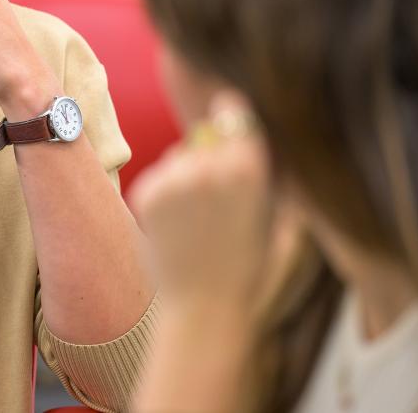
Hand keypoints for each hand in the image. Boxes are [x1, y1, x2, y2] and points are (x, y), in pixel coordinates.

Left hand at [129, 91, 273, 312]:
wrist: (204, 306)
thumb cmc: (247, 265)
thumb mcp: (272, 213)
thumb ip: (260, 170)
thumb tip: (244, 133)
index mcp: (249, 169)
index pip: (234, 113)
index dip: (230, 113)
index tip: (226, 112)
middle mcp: (209, 167)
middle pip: (204, 138)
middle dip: (209, 156)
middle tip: (214, 198)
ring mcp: (174, 179)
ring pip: (179, 157)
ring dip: (185, 174)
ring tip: (197, 218)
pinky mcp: (146, 192)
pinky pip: (159, 176)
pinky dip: (165, 193)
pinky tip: (178, 226)